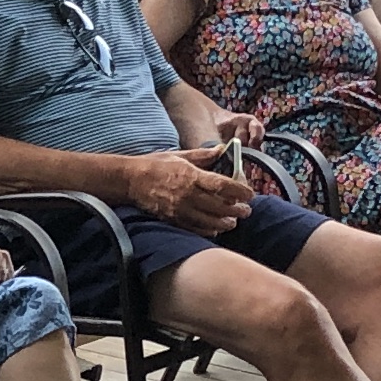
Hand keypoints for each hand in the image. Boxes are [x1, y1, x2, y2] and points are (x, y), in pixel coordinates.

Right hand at [122, 151, 253, 231]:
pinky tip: (216, 229)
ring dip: (225, 223)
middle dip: (236, 210)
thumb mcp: (179, 155)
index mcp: (191, 175)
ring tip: (234, 222)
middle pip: (219, 206)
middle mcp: (187, 194)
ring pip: (209, 220)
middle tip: (246, 211)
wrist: (130, 181)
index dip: (239, 190)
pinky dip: (208, 230)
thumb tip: (222, 149)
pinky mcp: (173, 219)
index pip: (222, 185)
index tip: (249, 194)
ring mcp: (180, 209)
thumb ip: (202, 155)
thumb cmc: (154, 165)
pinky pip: (195, 228)